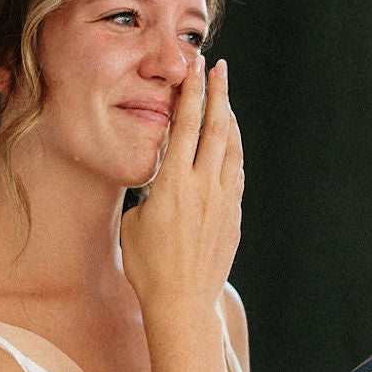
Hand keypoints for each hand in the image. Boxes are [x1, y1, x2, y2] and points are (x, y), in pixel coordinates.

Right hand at [121, 57, 243, 311]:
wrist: (182, 303)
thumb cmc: (148, 267)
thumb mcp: (135, 221)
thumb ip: (150, 192)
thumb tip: (160, 179)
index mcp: (173, 184)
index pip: (185, 125)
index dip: (191, 92)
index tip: (195, 67)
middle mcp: (203, 188)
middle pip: (216, 128)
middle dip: (218, 93)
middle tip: (218, 67)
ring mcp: (223, 202)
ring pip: (232, 150)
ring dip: (229, 120)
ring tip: (226, 99)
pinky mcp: (233, 218)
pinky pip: (236, 175)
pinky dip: (234, 153)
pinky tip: (231, 145)